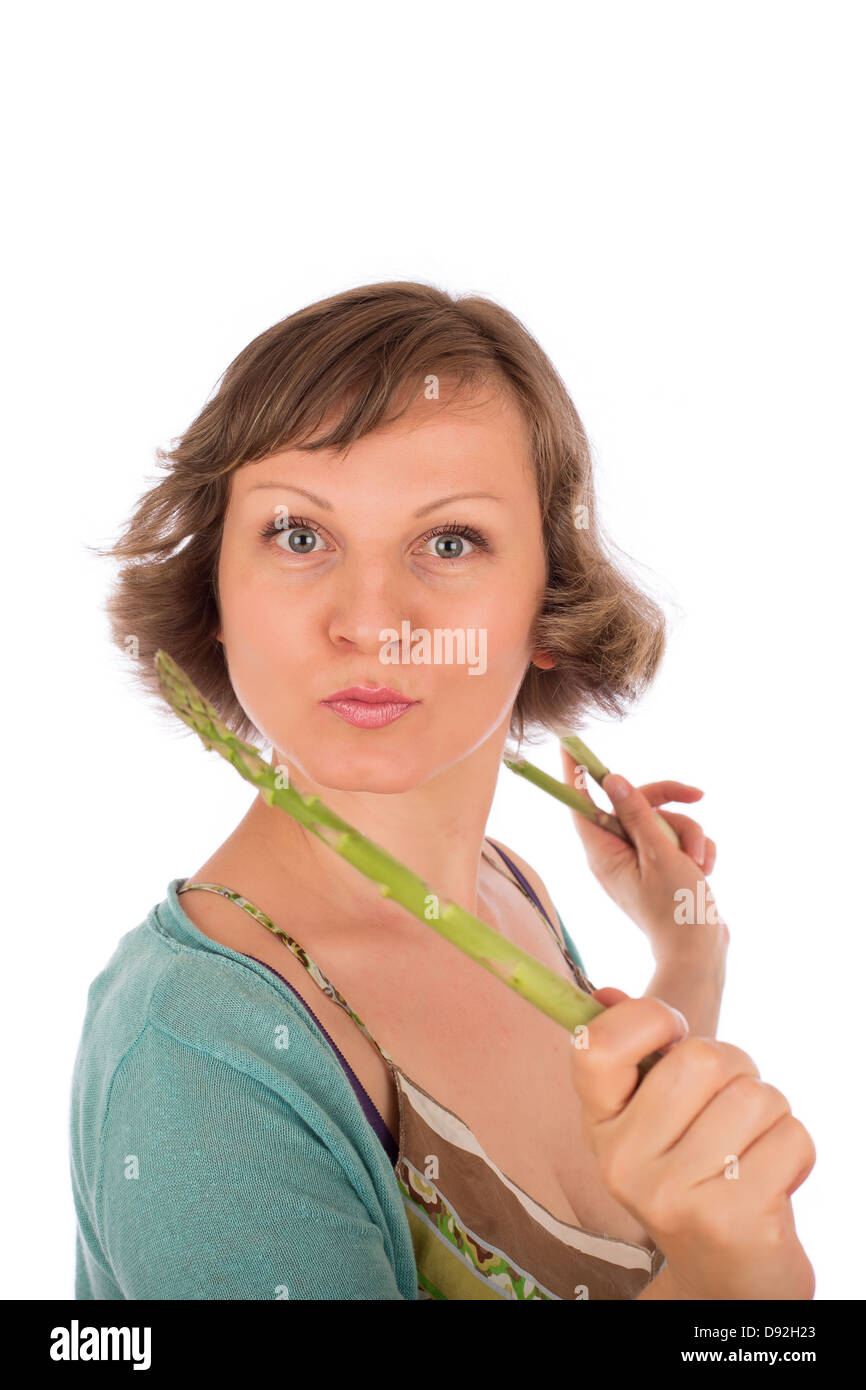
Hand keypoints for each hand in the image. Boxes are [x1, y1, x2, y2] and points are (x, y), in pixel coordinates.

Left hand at [560, 749, 726, 956]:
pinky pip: (679, 839)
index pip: (582, 804)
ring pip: (665, 820)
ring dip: (690, 836)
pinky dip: (696, 850)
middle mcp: (617, 854)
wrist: (702, 952)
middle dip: (670, 807)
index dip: (577, 773)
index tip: (569, 745)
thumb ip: (638, 815)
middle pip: (636, 804)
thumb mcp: (659, 854)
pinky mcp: (663, 867)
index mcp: (603, 852)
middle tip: (696, 797)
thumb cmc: (675, 908)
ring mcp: (642, 860)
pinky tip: (704, 870)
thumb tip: (613, 780)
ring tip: (698, 864)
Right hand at [572, 988, 816, 1300]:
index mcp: (599, 1125)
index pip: (596, 1045)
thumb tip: (606, 992)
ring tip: (750, 1148)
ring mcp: (674, 1195)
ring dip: (771, 1113)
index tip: (674, 1031)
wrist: (724, 1275)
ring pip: (755, 1096)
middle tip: (729, 1107)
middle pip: (702, 1060)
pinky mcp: (731, 1219)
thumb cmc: (694, 1173)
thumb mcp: (653, 1118)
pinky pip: (790, 1137)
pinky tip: (771, 1179)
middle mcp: (623, 1162)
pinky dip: (795, 1149)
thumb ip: (634, 1054)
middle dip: (737, 1069)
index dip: (647, 1018)